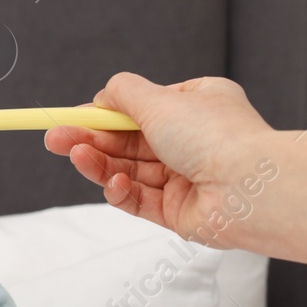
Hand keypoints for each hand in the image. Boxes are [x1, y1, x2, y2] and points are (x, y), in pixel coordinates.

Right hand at [44, 72, 273, 247]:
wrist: (251, 190)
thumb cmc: (216, 138)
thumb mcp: (161, 101)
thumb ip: (124, 94)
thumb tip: (102, 95)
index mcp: (198, 106)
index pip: (142, 108)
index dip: (105, 114)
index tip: (73, 117)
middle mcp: (194, 141)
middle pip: (129, 141)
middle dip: (91, 139)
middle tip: (55, 138)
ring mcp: (186, 178)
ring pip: (130, 170)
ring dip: (99, 163)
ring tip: (73, 156)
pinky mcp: (179, 212)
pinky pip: (140, 199)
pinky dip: (121, 190)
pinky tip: (111, 182)